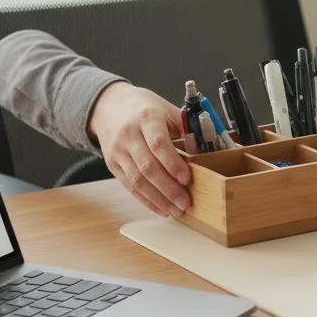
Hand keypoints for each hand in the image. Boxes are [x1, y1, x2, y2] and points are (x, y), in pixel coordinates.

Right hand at [89, 82, 191, 217]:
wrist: (108, 106)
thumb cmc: (144, 108)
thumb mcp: (166, 109)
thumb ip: (185, 127)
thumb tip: (208, 148)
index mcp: (146, 118)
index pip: (158, 143)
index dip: (173, 163)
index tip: (187, 178)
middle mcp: (129, 135)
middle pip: (148, 166)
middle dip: (168, 188)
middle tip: (185, 202)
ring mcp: (118, 151)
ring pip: (137, 180)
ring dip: (158, 199)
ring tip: (176, 210)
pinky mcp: (112, 164)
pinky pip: (129, 186)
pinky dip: (146, 200)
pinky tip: (161, 208)